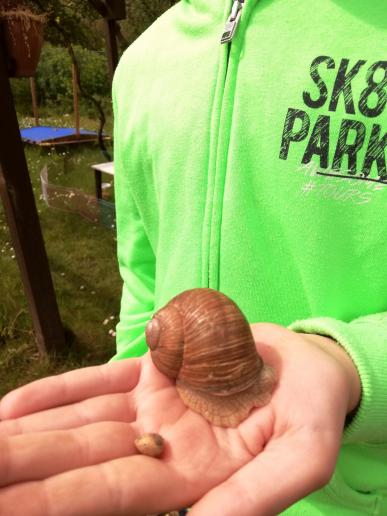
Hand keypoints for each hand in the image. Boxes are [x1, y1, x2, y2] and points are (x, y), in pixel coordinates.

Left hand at [0, 324, 358, 515]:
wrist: (308, 368)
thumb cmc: (314, 413)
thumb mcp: (303, 456)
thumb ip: (256, 495)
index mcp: (195, 478)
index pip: (112, 493)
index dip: (55, 500)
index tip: (6, 506)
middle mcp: (164, 447)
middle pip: (81, 458)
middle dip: (23, 468)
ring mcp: (154, 407)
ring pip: (80, 421)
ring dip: (27, 433)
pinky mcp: (156, 371)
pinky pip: (98, 381)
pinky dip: (57, 393)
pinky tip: (12, 406)